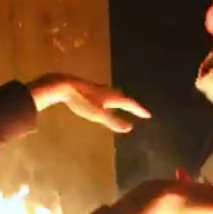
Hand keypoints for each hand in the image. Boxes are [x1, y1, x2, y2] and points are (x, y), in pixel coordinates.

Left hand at [27, 74, 150, 132]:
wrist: (64, 85)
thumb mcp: (98, 114)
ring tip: (124, 106)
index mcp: (113, 97)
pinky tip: (104, 101)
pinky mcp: (90, 88)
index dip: (139, 110)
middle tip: (138, 110)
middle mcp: (109, 91)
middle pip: (124, 98)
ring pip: (115, 95)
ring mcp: (99, 88)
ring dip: (121, 101)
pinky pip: (106, 94)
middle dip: (131, 105)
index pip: (130, 103)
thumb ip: (113, 121)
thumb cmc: (82, 101)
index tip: (148, 115)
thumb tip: (129, 128)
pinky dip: (111, 99)